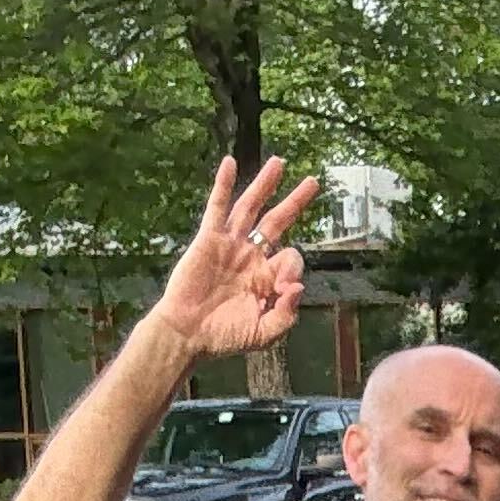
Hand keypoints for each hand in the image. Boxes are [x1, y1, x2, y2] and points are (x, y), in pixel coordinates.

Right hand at [150, 156, 320, 360]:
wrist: (188, 334)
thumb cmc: (224, 337)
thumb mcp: (264, 334)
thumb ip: (285, 315)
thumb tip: (298, 287)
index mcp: (266, 278)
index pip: (290, 259)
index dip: (293, 268)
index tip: (286, 287)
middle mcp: (250, 256)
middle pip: (277, 222)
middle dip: (294, 202)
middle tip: (312, 182)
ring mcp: (230, 245)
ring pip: (250, 208)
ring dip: (264, 185)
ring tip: (279, 163)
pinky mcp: (208, 239)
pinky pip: (217, 208)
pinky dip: (223, 185)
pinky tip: (230, 163)